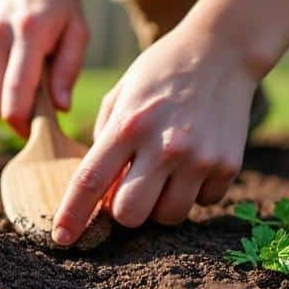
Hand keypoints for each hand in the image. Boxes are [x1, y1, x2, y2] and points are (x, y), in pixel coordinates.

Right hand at [0, 0, 87, 135]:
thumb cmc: (60, 7)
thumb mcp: (78, 32)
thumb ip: (68, 70)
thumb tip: (60, 108)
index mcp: (29, 32)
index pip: (17, 92)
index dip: (24, 123)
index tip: (40, 134)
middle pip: (0, 103)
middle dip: (20, 117)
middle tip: (43, 111)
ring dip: (10, 102)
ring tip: (32, 82)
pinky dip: (0, 86)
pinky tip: (16, 66)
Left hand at [51, 26, 254, 244]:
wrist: (222, 51)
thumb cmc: (161, 73)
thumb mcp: (122, 95)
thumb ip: (105, 140)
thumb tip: (97, 188)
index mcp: (129, 125)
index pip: (91, 181)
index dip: (73, 214)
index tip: (61, 237)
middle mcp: (164, 145)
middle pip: (130, 215)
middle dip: (124, 211)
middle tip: (130, 188)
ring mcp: (199, 158)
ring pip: (168, 217)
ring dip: (160, 204)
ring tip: (165, 173)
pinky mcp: (228, 165)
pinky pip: (202, 203)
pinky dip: (194, 192)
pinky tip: (194, 161)